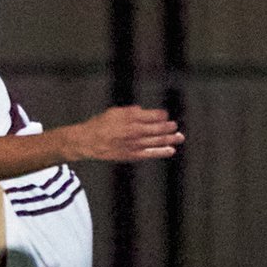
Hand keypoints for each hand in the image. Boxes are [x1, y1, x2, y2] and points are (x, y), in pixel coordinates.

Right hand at [59, 106, 181, 164]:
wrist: (86, 141)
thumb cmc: (99, 125)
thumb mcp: (114, 111)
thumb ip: (131, 111)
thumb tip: (143, 112)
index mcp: (132, 117)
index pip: (156, 115)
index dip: (162, 115)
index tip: (164, 115)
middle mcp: (136, 130)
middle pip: (160, 128)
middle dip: (170, 126)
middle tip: (174, 126)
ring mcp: (135, 143)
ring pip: (158, 141)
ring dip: (171, 138)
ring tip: (179, 137)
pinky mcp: (132, 154)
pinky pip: (151, 153)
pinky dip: (162, 152)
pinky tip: (171, 150)